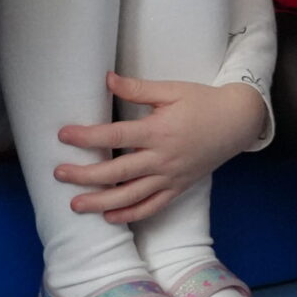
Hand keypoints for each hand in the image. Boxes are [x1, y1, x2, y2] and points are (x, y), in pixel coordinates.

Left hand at [54, 76, 269, 224]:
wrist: (237, 122)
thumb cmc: (202, 102)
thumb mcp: (171, 90)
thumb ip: (137, 88)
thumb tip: (106, 79)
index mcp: (158, 131)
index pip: (115, 136)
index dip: (87, 137)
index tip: (63, 136)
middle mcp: (162, 159)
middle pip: (117, 173)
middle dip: (85, 175)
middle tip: (59, 174)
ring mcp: (171, 177)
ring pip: (131, 196)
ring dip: (101, 203)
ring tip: (76, 205)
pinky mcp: (178, 188)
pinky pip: (153, 206)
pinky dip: (131, 215)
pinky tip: (110, 218)